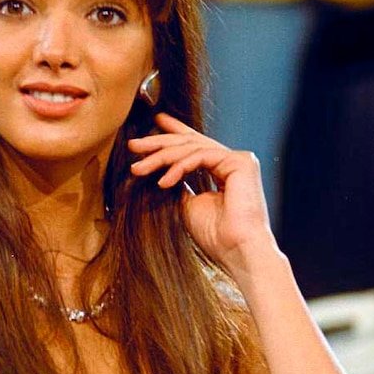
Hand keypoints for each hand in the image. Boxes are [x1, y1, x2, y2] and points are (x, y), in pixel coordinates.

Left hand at [127, 113, 275, 267]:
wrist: (236, 251)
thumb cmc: (216, 236)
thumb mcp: (188, 205)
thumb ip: (179, 183)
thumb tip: (161, 170)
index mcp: (222, 170)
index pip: (195, 146)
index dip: (173, 133)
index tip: (153, 123)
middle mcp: (232, 161)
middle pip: (191, 143)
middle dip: (159, 142)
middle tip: (133, 145)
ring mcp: (238, 160)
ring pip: (192, 148)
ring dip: (161, 157)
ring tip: (138, 169)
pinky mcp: (241, 161)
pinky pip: (200, 156)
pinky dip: (179, 167)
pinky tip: (163, 181)